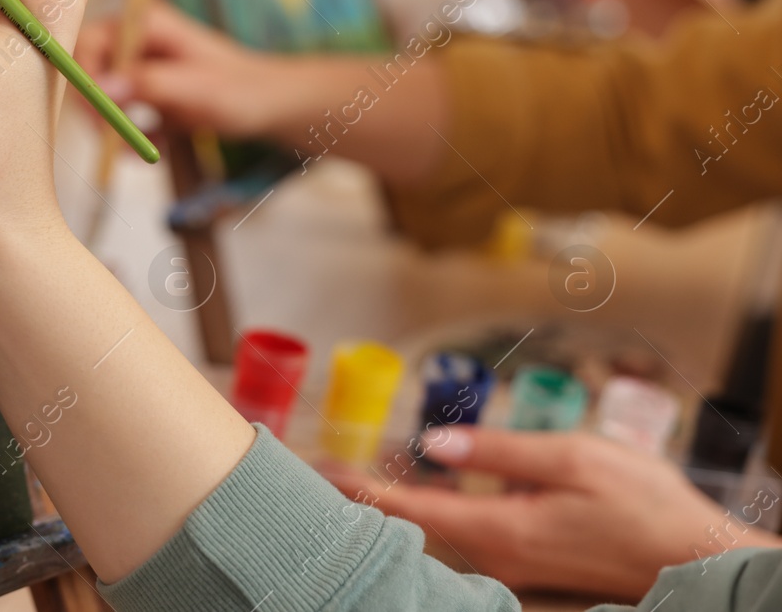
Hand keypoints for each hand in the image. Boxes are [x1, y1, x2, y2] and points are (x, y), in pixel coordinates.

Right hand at [76, 1, 277, 137]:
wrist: (271, 107)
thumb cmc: (242, 90)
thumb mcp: (196, 88)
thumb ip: (149, 84)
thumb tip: (101, 88)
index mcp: (144, 24)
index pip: (90, 41)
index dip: (84, 75)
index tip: (96, 110)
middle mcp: (136, 42)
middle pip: (89, 71)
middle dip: (98, 110)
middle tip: (114, 141)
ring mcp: (139, 69)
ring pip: (101, 99)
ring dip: (114, 129)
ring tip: (142, 149)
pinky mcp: (144, 94)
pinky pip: (120, 117)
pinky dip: (131, 136)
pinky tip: (156, 146)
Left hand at [326, 426, 781, 599]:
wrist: (696, 557)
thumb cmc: (644, 505)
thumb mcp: (572, 459)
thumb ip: (498, 452)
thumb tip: (431, 446)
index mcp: (498, 530)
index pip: (406, 512)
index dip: (357, 491)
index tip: (314, 471)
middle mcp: (495, 555)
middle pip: (411, 526)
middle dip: (362, 497)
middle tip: (315, 467)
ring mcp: (510, 562)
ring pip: (433, 531)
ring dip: (392, 502)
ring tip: (348, 475)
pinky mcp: (526, 560)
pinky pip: (461, 534)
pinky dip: (427, 511)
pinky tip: (415, 489)